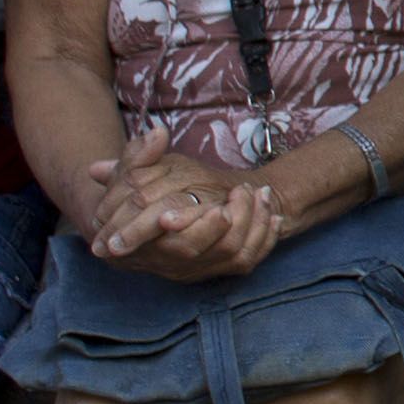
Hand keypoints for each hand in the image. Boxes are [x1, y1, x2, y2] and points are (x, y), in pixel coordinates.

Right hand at [82, 143, 282, 280]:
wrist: (136, 229)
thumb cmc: (134, 196)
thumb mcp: (129, 172)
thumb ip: (140, 155)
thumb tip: (158, 132)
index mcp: (144, 240)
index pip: (179, 241)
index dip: (204, 226)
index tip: (223, 206)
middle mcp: (168, 260)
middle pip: (210, 251)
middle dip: (234, 220)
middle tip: (244, 190)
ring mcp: (191, 269)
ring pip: (231, 254)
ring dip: (254, 223)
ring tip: (261, 193)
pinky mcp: (211, 270)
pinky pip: (246, 260)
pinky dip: (265, 238)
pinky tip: (273, 216)